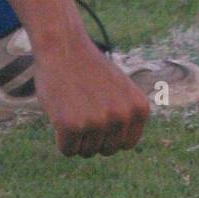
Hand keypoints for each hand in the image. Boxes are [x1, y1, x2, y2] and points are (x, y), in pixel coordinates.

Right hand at [33, 33, 150, 157]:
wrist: (63, 46)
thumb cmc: (89, 69)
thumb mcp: (121, 90)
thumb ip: (126, 116)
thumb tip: (124, 145)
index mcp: (139, 108)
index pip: (125, 144)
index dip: (109, 133)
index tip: (98, 112)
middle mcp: (121, 116)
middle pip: (105, 150)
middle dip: (92, 136)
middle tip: (82, 108)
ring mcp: (97, 121)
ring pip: (85, 151)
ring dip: (75, 135)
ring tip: (72, 106)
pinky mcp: (71, 125)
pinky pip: (67, 150)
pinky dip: (61, 139)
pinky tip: (60, 115)